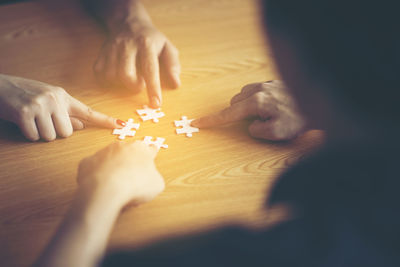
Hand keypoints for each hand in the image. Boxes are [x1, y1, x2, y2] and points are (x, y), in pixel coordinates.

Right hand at [0, 74, 121, 141]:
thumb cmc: (25, 94)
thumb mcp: (48, 100)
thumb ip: (65, 113)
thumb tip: (81, 126)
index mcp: (63, 96)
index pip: (88, 111)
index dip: (105, 120)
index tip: (122, 124)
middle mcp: (54, 99)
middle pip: (67, 132)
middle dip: (55, 131)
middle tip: (42, 120)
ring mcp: (39, 105)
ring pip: (51, 137)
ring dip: (41, 133)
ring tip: (32, 119)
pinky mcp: (24, 113)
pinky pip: (35, 137)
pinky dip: (29, 134)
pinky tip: (23, 121)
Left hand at [77, 141, 164, 205]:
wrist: (107, 188)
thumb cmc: (135, 185)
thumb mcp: (157, 185)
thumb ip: (154, 178)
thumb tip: (150, 179)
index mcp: (141, 149)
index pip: (149, 149)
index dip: (150, 155)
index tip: (150, 156)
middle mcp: (122, 146)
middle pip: (128, 152)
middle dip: (129, 162)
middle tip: (132, 179)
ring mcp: (103, 152)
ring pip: (110, 158)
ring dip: (113, 168)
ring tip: (115, 185)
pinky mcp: (88, 161)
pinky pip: (94, 168)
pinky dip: (97, 175)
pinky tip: (101, 186)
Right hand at [94, 22, 179, 107]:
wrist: (128, 22)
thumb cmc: (151, 40)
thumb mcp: (167, 47)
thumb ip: (173, 65)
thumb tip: (175, 84)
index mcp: (146, 44)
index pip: (150, 69)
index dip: (153, 88)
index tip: (156, 104)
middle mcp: (127, 45)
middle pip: (126, 74)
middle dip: (134, 86)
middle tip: (140, 85)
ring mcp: (112, 49)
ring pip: (111, 76)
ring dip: (121, 84)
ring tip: (129, 78)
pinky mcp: (101, 53)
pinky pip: (100, 73)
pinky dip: (108, 80)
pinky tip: (117, 76)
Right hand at [192, 81, 306, 140]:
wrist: (320, 102)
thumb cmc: (299, 119)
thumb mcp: (276, 133)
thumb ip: (257, 130)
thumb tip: (251, 125)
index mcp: (256, 102)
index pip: (228, 113)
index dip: (212, 120)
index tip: (198, 122)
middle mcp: (259, 90)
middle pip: (235, 102)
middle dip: (236, 113)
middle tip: (253, 123)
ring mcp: (267, 83)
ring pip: (244, 94)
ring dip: (246, 105)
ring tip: (262, 115)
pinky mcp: (274, 82)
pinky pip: (256, 89)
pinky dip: (255, 98)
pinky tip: (270, 106)